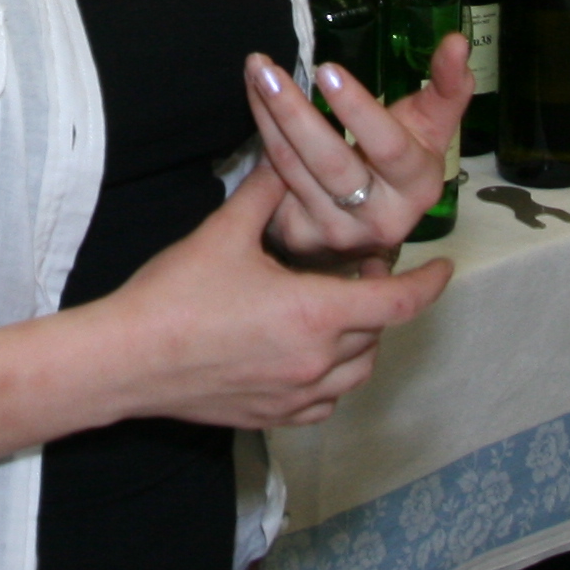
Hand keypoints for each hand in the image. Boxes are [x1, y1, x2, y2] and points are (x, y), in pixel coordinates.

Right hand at [94, 169, 449, 428]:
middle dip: (380, 297)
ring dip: (362, 338)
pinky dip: (334, 375)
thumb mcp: (225, 231)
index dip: (427, 283)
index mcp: (314, 313)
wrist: (126, 359)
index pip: (397, 302)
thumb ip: (267, 191)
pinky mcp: (274, 416)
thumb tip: (287, 153)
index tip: (443, 266)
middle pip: (377, 330)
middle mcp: (317, 361)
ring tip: (340, 307)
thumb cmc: (174, 296)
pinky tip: (312, 352)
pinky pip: (327, 401)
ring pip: (358, 370)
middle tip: (361, 268)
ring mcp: (296, 395)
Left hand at [244, 39, 466, 266]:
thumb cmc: (402, 159)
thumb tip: (457, 40)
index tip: (325, 69)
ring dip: (268, 116)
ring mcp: (338, 233)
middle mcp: (381, 219)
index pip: (388, 147)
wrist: (372, 219)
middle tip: (267, 69)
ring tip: (256, 73)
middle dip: (293, 112)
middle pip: (331, 162)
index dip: (357, 109)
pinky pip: (271, 185)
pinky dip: (261, 141)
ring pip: (292, 169)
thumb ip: (448, 83)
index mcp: (419, 187)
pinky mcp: (301, 236)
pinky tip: (256, 106)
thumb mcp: (431, 125)